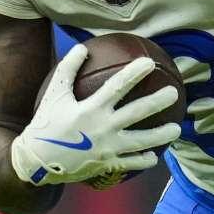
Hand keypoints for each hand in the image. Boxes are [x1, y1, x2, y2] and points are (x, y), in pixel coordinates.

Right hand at [11, 44, 181, 185]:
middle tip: (174, 93)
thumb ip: (68, 69)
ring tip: (177, 130)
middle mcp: (102, 129)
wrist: (36, 162)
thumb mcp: (54, 94)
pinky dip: (144, 160)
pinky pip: (130, 163)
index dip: (134, 73)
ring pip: (141, 142)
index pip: (117, 87)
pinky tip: (154, 156)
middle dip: (158, 102)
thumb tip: (82, 47)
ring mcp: (107, 149)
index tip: (150, 63)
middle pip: (137, 113)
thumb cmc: (46, 124)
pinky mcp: (106, 165)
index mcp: (90, 109)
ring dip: (161, 135)